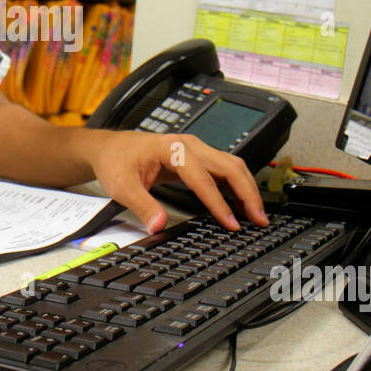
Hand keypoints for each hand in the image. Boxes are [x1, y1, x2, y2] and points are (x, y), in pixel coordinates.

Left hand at [85, 131, 267, 234]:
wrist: (111, 148)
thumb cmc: (117, 161)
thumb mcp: (122, 186)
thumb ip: (142, 206)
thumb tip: (159, 226)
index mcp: (172, 148)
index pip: (203, 178)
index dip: (219, 202)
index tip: (231, 223)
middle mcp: (189, 145)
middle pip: (229, 166)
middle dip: (247, 193)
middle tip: (260, 219)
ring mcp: (196, 149)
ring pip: (232, 166)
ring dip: (247, 189)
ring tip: (258, 215)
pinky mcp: (198, 157)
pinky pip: (225, 169)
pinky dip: (238, 186)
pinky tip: (243, 204)